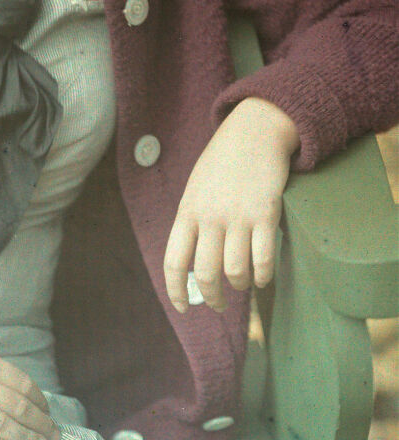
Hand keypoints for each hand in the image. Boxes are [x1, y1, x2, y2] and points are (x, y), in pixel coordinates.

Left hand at [164, 97, 299, 312]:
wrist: (254, 131)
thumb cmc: (223, 161)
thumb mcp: (196, 187)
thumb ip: (193, 220)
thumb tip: (192, 260)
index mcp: (187, 211)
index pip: (174, 261)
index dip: (176, 290)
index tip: (182, 308)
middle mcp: (210, 216)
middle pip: (205, 274)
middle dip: (212, 298)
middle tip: (219, 304)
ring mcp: (238, 216)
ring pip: (235, 272)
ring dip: (240, 285)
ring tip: (243, 282)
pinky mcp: (265, 215)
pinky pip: (263, 260)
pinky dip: (262, 276)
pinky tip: (262, 275)